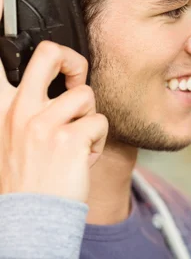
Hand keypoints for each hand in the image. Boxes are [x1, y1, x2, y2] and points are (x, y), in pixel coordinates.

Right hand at [0, 0, 107, 201]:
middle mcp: (19, 110)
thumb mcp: (16, 137)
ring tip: (74, 143)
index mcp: (4, 108)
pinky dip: (96, 140)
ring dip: (88, 120)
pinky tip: (81, 157)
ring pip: (86, 95)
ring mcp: (44, 122)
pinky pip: (99, 122)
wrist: (32, 216)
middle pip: (51, 55)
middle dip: (71, 59)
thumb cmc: (28, 176)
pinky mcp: (70, 136)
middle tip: (73, 76)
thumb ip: (28, 107)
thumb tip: (57, 85)